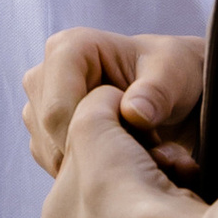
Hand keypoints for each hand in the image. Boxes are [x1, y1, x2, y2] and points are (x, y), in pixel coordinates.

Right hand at [23, 27, 203, 180]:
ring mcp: (40, 103)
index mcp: (68, 48)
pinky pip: (53, 162)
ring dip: (89, 162)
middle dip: (91, 151)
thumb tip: (133, 112)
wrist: (176, 91)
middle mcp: (44, 73)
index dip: (87, 140)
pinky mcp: (44, 131)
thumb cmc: (174, 73)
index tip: (130, 153)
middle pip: (49, 132)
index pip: (56, 111)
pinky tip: (117, 159)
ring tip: (131, 153)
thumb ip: (157, 92)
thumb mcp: (176, 76)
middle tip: (137, 154)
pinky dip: (84, 169)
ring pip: (50, 150)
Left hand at [40, 86, 206, 217]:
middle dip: (132, 150)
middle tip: (146, 139)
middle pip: (112, 175)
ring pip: (144, 187)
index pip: (73, 159)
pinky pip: (170, 204)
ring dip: (159, 165)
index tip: (115, 116)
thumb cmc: (121, 186)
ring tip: (167, 159)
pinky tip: (183, 177)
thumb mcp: (93, 122)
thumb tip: (123, 105)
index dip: (95, 128)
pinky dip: (179, 184)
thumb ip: (96, 102)